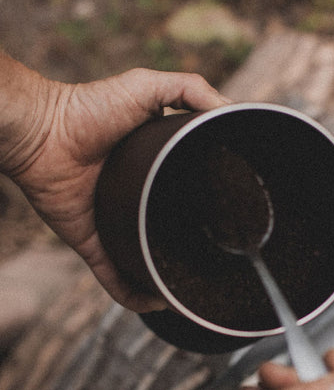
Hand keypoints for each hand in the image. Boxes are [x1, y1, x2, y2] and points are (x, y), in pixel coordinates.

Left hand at [0, 52, 228, 309]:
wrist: (45, 133)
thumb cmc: (90, 106)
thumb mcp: (149, 86)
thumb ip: (192, 90)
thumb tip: (231, 110)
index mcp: (153, 170)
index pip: (189, 194)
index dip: (211, 206)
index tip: (233, 217)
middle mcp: (137, 201)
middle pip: (172, 234)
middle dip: (193, 251)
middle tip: (221, 261)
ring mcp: (116, 224)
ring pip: (146, 262)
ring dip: (167, 280)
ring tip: (193, 291)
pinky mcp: (95, 243)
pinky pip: (116, 279)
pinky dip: (134, 296)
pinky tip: (156, 303)